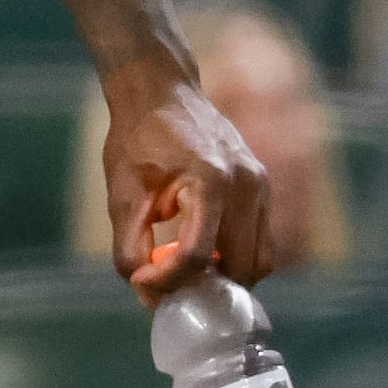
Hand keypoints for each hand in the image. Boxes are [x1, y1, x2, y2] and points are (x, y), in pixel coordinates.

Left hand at [100, 64, 273, 294]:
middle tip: (172, 285)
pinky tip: (204, 251)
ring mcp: (261, 186)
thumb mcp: (123, 193)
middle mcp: (246, 185)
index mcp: (209, 181)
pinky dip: (237, 257)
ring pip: (261, 260)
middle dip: (207, 286)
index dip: (167, 279)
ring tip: (188, 269)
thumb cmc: (137, 140)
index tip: (142, 284)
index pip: (196, 253)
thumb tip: (147, 293)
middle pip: (242, 267)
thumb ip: (131, 246)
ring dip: (228, 276)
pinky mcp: (264, 189)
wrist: (161, 93)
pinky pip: (262, 241)